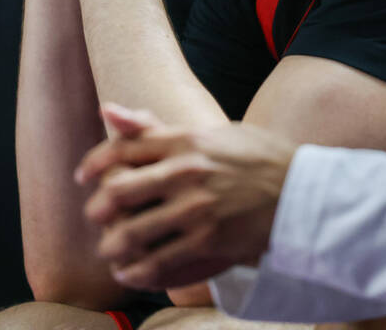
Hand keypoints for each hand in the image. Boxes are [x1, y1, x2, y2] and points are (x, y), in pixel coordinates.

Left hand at [75, 104, 295, 290]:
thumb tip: (107, 111)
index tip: (82, 178)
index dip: (93, 165)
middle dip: (98, 209)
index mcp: (185, 140)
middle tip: (95, 217)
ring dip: (112, 246)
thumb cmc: (256, 157)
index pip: (122, 149)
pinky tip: (130, 273)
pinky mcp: (210, 241)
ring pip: (133, 232)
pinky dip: (137, 272)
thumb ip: (156, 127)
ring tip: (109, 252)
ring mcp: (197, 208)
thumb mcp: (209, 132)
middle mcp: (186, 172)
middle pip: (119, 191)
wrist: (303, 190)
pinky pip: (160, 262)